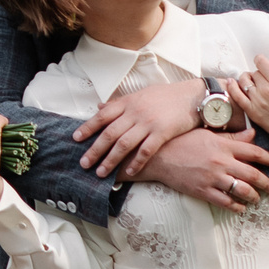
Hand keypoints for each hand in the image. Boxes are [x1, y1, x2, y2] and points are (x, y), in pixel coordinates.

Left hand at [73, 77, 202, 179]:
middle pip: (109, 133)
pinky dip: (136, 162)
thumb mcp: (140, 95)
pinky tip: (129, 172)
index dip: (88, 128)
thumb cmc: (165, 96)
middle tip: (83, 163)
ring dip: (111, 160)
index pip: (102, 116)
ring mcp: (148, 123)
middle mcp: (135, 112)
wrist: (193, 96)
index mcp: (128, 102)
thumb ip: (119, 103)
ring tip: (101, 173)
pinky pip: (146, 151)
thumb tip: (99, 107)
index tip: (75, 139)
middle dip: (94, 150)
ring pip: (124, 144)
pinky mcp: (163, 133)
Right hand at [136, 126, 268, 213]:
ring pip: (243, 191)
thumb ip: (232, 137)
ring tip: (258, 199)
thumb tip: (252, 135)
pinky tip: (241, 208)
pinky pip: (226, 202)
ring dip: (254, 197)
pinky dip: (236, 207)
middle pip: (254, 174)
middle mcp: (222, 162)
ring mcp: (213, 178)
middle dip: (268, 183)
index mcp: (224, 145)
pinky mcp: (204, 191)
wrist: (159, 156)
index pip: (255, 153)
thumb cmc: (182, 142)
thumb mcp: (208, 134)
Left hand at [222, 56, 268, 167]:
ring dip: (246, 79)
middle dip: (258, 73)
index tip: (261, 62)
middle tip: (262, 78)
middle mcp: (267, 89)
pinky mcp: (253, 112)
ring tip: (250, 82)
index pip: (261, 62)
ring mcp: (258, 101)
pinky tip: (231, 84)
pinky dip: (232, 88)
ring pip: (244, 81)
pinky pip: (237, 96)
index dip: (261, 60)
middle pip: (254, 72)